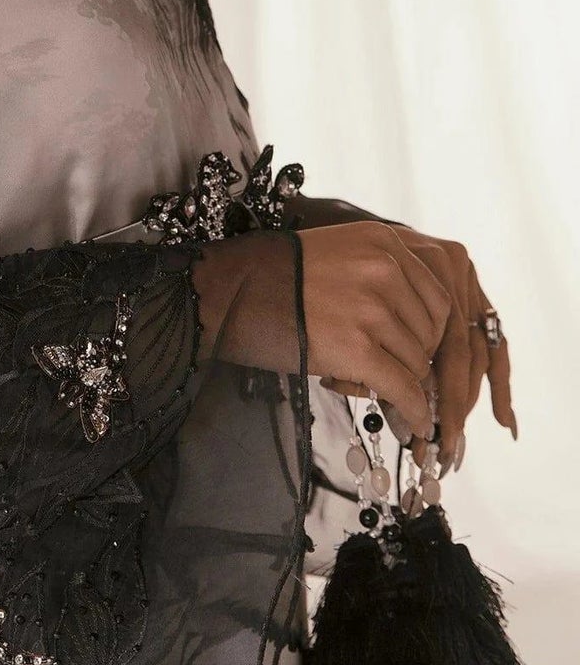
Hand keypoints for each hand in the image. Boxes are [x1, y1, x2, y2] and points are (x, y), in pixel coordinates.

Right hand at [296, 221, 454, 440]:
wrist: (227, 291)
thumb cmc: (274, 278)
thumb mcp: (338, 255)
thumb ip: (380, 278)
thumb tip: (415, 330)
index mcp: (384, 241)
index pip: (437, 298)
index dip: (430, 333)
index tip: (417, 352)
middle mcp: (384, 268)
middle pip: (431, 332)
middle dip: (416, 359)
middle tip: (395, 376)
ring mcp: (371, 307)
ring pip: (418, 362)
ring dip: (406, 383)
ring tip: (383, 392)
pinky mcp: (356, 346)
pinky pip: (403, 387)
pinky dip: (413, 410)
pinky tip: (415, 422)